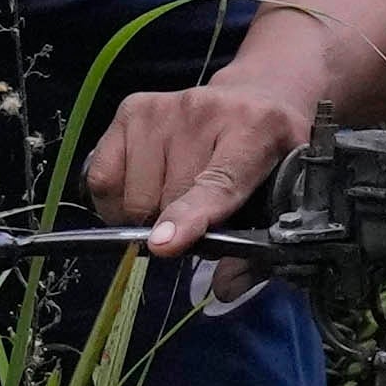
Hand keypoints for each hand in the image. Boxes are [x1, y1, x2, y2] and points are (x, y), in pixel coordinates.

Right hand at [87, 56, 328, 260]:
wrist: (256, 96)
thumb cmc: (269, 156)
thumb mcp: (282, 195)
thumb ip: (259, 250)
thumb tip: (224, 289)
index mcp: (256, 132)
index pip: (217, 183)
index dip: (189, 217)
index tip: (165, 243)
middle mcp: (205, 111)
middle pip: (166, 201)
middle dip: (176, 228)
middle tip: (195, 219)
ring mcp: (164, 108)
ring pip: (132, 197)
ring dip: (148, 214)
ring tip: (173, 198)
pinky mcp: (132, 109)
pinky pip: (103, 178)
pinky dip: (115, 200)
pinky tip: (142, 190)